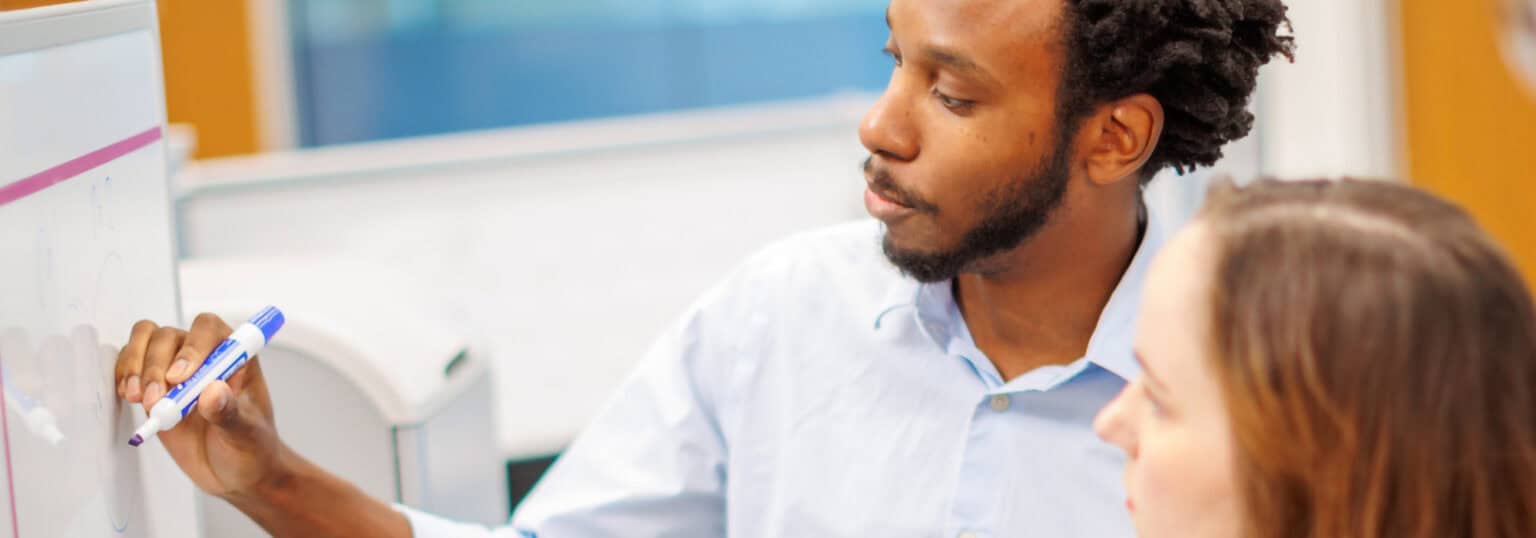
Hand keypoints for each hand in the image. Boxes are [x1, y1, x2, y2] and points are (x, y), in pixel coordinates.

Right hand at [117, 313, 291, 499]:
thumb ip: (229, 413)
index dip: (192, 346)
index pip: (208, 329)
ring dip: (136, 367)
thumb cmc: (251, 447)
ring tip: (140, 399)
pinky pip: (131, 366)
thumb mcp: (246, 434)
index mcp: (236, 357)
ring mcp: (176, 371)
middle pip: (169, 336)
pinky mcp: (155, 389)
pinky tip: (129, 396)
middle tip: (156, 400)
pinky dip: (124, 377)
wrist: (234, 473)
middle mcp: (204, 356)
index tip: (181, 378)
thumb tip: (212, 391)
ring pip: (146, 342)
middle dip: (156, 365)